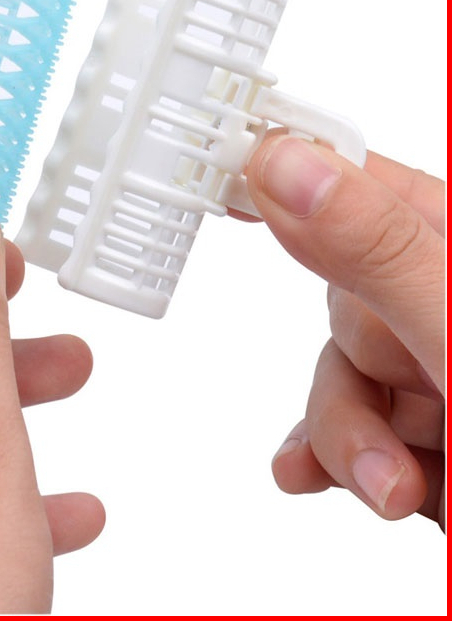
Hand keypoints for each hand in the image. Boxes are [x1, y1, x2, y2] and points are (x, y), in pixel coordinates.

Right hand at [244, 136, 444, 528]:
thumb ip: (380, 253)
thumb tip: (284, 165)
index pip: (364, 178)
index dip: (292, 171)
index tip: (225, 174)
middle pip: (342, 297)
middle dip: (352, 372)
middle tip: (380, 430)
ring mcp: (441, 362)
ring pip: (343, 370)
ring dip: (349, 437)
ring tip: (390, 490)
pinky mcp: (427, 423)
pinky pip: (351, 422)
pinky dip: (332, 453)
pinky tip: (317, 474)